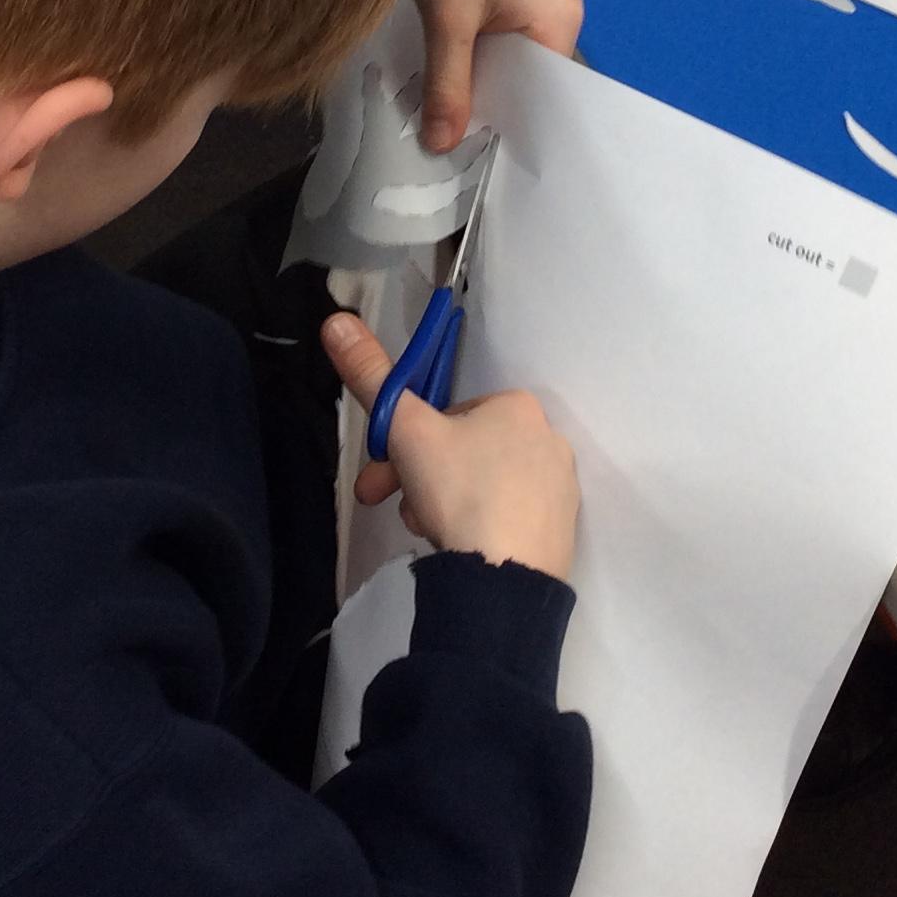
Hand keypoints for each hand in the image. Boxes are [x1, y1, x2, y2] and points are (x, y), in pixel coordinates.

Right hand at [322, 312, 578, 580]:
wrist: (505, 577)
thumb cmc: (459, 490)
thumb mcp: (406, 430)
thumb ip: (371, 374)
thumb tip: (336, 320)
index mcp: (516, 406)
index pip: (447, 415)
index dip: (404, 442)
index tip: (379, 474)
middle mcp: (547, 438)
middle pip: (461, 454)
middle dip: (417, 479)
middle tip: (386, 506)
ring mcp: (559, 488)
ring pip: (479, 487)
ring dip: (440, 505)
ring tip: (426, 532)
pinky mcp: (560, 531)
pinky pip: (505, 519)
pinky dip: (476, 529)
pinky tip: (459, 550)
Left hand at [410, 0, 582, 151]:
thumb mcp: (447, 20)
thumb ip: (448, 85)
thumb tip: (442, 149)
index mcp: (561, 20)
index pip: (545, 95)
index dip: (509, 127)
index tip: (473, 166)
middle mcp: (558, 11)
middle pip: (526, 80)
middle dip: (488, 108)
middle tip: (447, 154)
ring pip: (504, 61)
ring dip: (474, 83)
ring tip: (440, 125)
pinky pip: (493, 39)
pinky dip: (468, 58)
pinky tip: (440, 81)